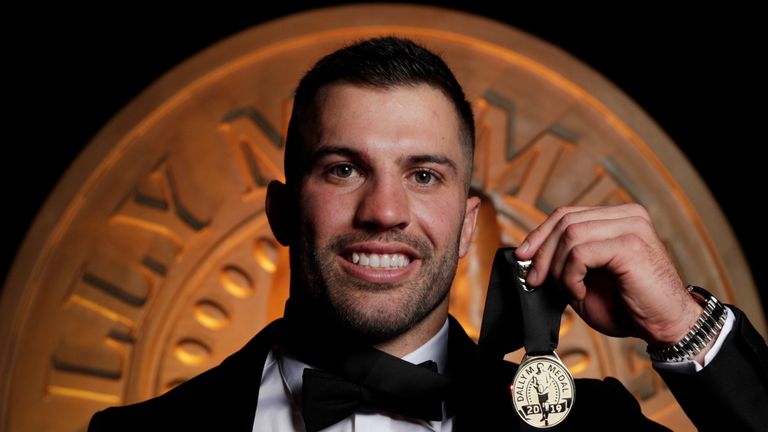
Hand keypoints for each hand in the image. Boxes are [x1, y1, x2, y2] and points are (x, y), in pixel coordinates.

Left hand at [514, 204, 701, 345]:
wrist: (666, 326)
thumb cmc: (630, 306)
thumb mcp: (587, 280)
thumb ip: (565, 263)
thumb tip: (530, 257)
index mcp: (618, 218)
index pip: (567, 214)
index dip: (540, 234)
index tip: (523, 256)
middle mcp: (627, 216)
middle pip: (565, 220)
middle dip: (542, 252)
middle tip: (535, 279)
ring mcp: (631, 227)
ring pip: (570, 234)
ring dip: (558, 268)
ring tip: (568, 290)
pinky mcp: (631, 245)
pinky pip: (581, 254)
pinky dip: (571, 276)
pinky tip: (579, 292)